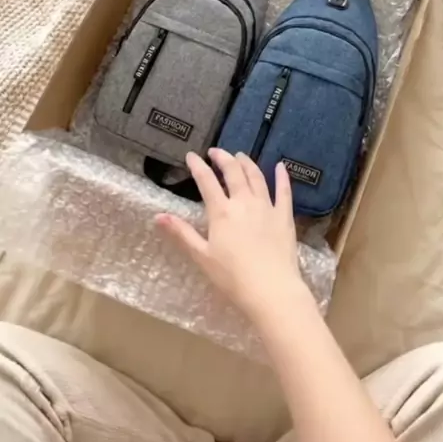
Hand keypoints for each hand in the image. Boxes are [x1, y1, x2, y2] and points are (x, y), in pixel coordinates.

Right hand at [156, 149, 303, 321]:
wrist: (271, 289)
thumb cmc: (232, 277)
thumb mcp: (201, 256)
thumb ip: (181, 233)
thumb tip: (158, 216)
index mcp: (221, 212)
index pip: (206, 181)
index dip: (197, 165)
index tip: (191, 155)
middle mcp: (244, 202)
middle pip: (233, 172)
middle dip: (223, 158)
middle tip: (216, 152)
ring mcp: (266, 207)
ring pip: (256, 177)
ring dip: (247, 163)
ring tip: (240, 155)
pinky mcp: (284, 216)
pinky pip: (284, 191)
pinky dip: (282, 176)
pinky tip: (281, 166)